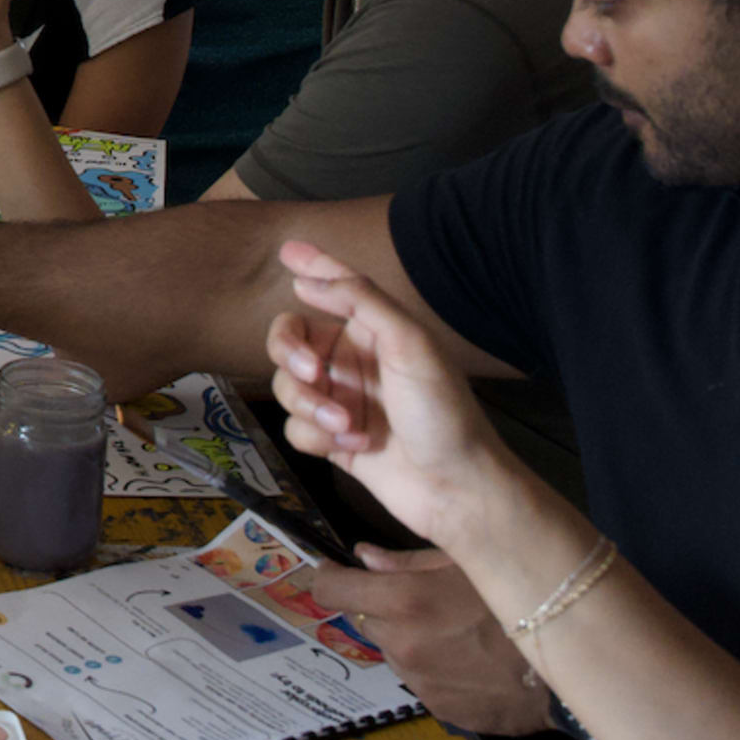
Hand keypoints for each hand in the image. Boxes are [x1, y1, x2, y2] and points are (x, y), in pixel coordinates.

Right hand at [266, 238, 528, 552]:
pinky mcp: (331, 441)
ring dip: (311, 405)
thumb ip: (362, 303)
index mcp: (375, 333)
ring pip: (287, 387)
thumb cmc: (442, 413)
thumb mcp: (410, 345)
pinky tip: (351, 449)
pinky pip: (296, 427)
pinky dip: (318, 438)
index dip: (313, 269)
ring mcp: (339, 401)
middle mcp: (352, 362)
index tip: (286, 252)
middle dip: (291, 354)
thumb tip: (307, 279)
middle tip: (311, 370)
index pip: (336, 290)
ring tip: (348, 426)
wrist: (453, 487)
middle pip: (290, 339)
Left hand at [284, 544, 555, 733]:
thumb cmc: (518, 602)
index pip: (332, 591)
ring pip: (396, 651)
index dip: (330, 579)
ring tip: (458, 634)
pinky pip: (422, 680)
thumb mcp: (467, 565)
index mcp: (403, 602)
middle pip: (369, 621)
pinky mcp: (439, 708)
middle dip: (386, 609)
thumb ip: (406, 562)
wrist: (567, 670)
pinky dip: (435, 668)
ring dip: (411, 640)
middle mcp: (402, 645)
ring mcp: (419, 681)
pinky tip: (470, 662)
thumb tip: (361, 556)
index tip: (336, 573)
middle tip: (427, 603)